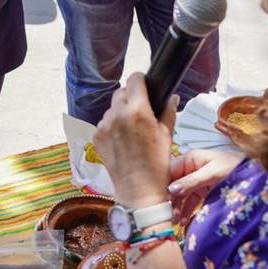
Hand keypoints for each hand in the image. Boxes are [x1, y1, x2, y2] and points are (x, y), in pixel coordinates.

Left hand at [92, 73, 175, 208]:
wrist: (138, 189)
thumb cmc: (157, 163)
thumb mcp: (167, 134)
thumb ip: (168, 110)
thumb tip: (171, 96)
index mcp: (137, 110)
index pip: (134, 80)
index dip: (141, 80)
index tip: (145, 85)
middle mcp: (117, 114)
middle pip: (121, 92)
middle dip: (131, 97)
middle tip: (140, 110)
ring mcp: (104, 126)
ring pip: (111, 108)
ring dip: (120, 112)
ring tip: (131, 129)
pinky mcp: (96, 137)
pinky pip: (104, 123)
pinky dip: (112, 126)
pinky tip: (122, 140)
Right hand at [165, 149, 245, 225]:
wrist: (255, 174)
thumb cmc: (234, 167)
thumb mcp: (212, 173)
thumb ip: (192, 182)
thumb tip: (171, 190)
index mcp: (190, 159)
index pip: (170, 171)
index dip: (163, 185)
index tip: (159, 200)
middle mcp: (190, 168)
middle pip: (174, 184)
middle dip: (170, 199)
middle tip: (167, 214)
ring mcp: (196, 180)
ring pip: (181, 194)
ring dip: (177, 207)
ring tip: (174, 220)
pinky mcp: (203, 190)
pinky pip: (190, 200)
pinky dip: (186, 210)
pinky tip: (183, 219)